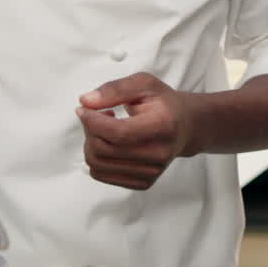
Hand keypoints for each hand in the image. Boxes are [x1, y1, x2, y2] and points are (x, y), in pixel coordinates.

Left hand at [76, 72, 194, 190]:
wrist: (185, 126)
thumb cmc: (162, 103)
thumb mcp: (143, 83)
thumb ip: (114, 89)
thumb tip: (85, 101)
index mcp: (162, 125)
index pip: (118, 132)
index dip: (92, 121)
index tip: (83, 109)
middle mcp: (159, 153)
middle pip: (104, 149)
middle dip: (89, 130)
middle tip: (96, 114)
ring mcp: (152, 172)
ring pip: (98, 164)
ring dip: (91, 143)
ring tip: (104, 128)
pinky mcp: (143, 182)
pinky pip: (101, 175)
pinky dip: (96, 157)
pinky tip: (109, 142)